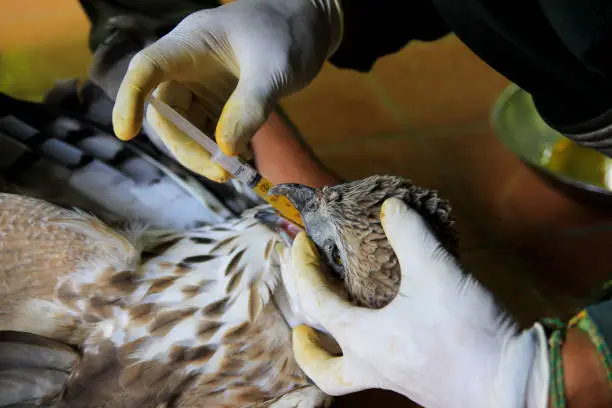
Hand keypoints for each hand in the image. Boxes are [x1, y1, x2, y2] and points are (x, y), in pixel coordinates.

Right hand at [112, 0, 342, 181]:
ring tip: (234, 171)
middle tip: (221, 172)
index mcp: (190, 44)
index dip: (130, 99)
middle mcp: (187, 65)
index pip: (147, 68)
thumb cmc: (288, 33)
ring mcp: (201, 84)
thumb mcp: (274, 70)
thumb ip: (250, 107)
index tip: (125, 133)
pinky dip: (219, 149)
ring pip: (185, 126)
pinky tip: (241, 160)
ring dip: (203, 154)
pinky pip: (207, 129)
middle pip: (166, 111)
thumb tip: (226, 150)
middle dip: (187, 147)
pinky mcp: (218, 99)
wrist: (309, 24)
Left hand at [282, 198, 549, 407]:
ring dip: (323, 356)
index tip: (302, 243)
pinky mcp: (415, 383)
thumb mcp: (434, 271)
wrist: (510, 385)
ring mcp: (391, 380)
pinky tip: (378, 333)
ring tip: (320, 335)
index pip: (316, 301)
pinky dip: (358, 353)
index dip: (303, 269)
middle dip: (303, 332)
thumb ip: (409, 233)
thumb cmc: (464, 332)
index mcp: (362, 338)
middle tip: (297, 312)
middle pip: (319, 361)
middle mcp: (369, 365)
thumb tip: (390, 206)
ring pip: (340, 376)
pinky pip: (370, 370)